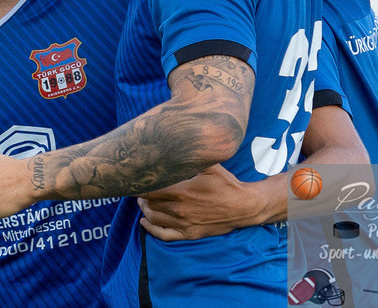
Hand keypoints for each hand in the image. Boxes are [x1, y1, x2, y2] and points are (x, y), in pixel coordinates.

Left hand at [137, 165, 251, 240]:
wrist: (243, 207)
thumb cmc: (226, 184)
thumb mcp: (210, 165)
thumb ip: (192, 157)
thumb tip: (177, 141)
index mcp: (182, 192)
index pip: (150, 190)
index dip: (138, 185)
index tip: (133, 179)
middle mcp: (179, 209)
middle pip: (149, 204)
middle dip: (141, 196)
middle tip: (139, 188)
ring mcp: (183, 224)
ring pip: (154, 218)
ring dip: (144, 210)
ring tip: (142, 201)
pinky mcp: (189, 233)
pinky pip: (164, 235)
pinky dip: (151, 229)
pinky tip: (144, 222)